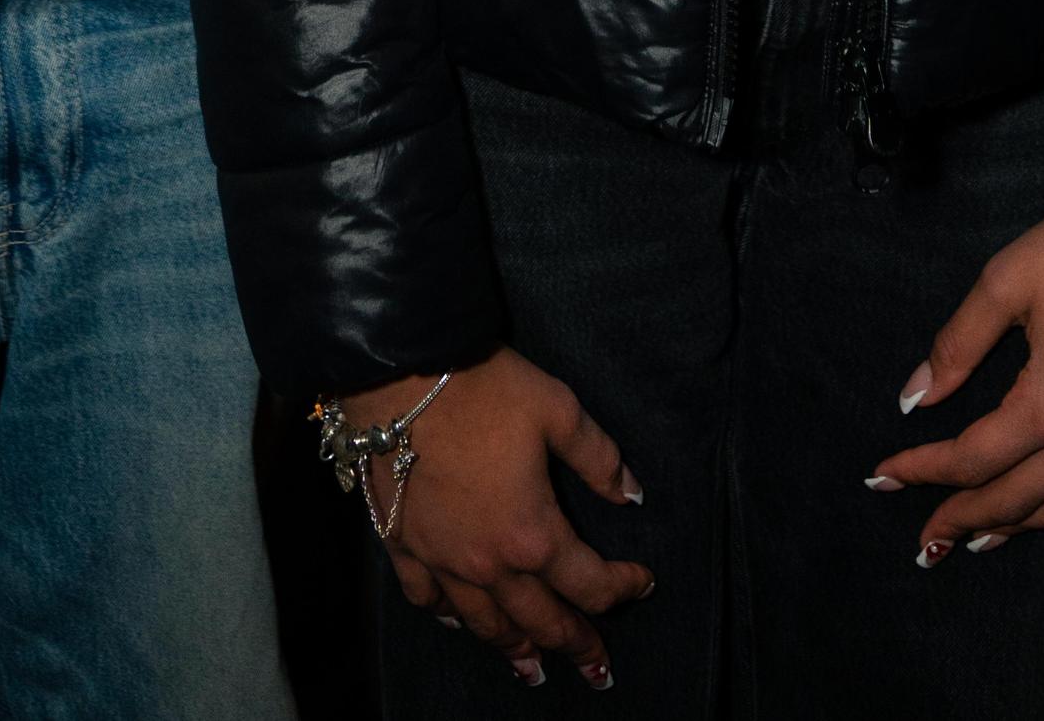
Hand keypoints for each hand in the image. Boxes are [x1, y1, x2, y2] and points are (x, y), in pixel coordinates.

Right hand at [341, 348, 651, 687]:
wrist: (400, 374)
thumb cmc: (484, 388)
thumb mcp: (557, 409)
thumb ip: (599, 458)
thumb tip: (632, 494)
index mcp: (533, 534)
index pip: (590, 582)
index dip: (623, 587)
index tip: (644, 584)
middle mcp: (488, 564)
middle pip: (541, 621)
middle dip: (575, 644)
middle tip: (597, 667)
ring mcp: (441, 561)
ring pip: (484, 624)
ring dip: (515, 649)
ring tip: (533, 669)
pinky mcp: (402, 546)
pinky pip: (427, 598)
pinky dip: (447, 616)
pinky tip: (456, 621)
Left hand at [869, 213, 1043, 560]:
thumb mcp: (1002, 283)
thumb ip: (956, 346)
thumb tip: (912, 397)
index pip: (973, 459)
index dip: (923, 470)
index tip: (885, 475)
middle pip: (1020, 500)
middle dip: (966, 520)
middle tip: (926, 539)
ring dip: (1024, 526)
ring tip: (984, 539)